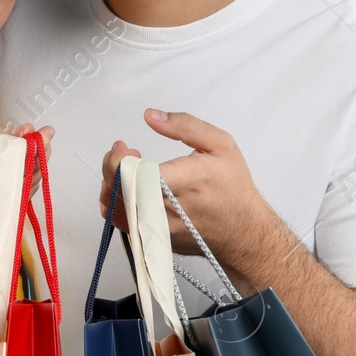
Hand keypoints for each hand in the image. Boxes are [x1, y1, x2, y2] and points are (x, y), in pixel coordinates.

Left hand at [97, 109, 274, 278]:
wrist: (244, 231)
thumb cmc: (233, 188)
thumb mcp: (220, 145)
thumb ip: (184, 125)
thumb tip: (150, 115)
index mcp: (185, 181)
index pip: (134, 173)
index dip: (118, 158)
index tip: (124, 147)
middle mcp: (169, 209)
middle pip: (119, 190)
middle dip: (112, 167)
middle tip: (126, 155)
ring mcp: (161, 229)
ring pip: (115, 209)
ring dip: (111, 185)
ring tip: (127, 172)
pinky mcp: (155, 239)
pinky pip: (123, 223)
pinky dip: (118, 204)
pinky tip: (130, 190)